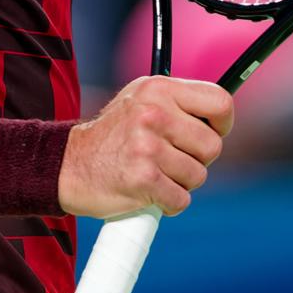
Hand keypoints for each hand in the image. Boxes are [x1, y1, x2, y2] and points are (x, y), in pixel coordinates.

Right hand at [59, 75, 233, 218]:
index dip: (223, 123)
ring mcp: (148, 147)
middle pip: (212, 146)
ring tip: (156, 173)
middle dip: (198, 159)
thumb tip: (222, 113)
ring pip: (198, 176)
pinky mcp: (143, 180)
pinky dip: (169, 203)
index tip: (213, 132)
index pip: (219, 102)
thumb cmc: (114, 135)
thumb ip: (179, 102)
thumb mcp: (142, 100)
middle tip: (172, 159)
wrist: (69, 164)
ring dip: (181, 182)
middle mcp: (154, 114)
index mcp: (158, 89)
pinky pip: (181, 199)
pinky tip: (150, 192)